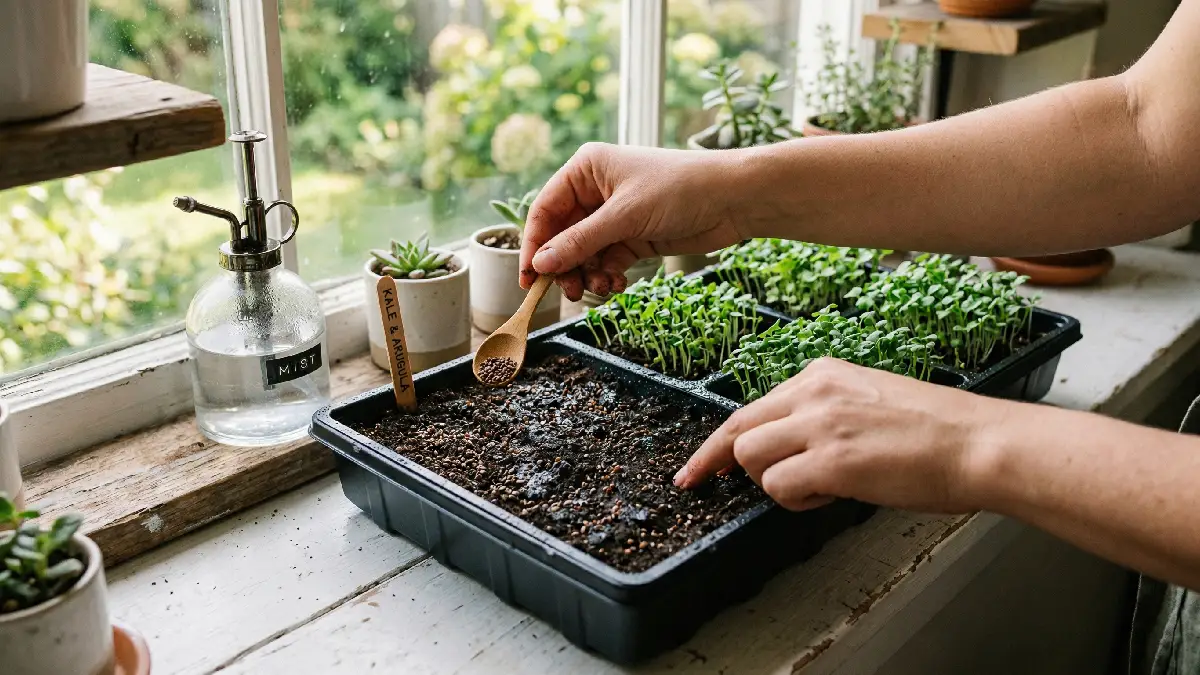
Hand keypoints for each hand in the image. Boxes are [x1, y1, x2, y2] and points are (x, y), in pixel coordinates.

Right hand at [519, 142, 749, 300]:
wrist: (734, 198)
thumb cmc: (680, 189)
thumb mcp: (625, 216)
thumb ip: (580, 242)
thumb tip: (540, 265)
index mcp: (586, 169)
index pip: (545, 210)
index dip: (534, 245)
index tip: (528, 278)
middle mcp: (595, 190)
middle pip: (562, 236)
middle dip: (564, 265)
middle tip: (570, 291)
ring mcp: (614, 215)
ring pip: (584, 253)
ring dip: (588, 274)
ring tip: (601, 287)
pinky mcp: (633, 236)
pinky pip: (606, 260)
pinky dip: (608, 275)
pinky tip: (617, 284)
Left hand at [674, 357, 996, 513]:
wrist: (978, 444)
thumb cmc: (936, 431)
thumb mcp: (868, 400)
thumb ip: (822, 415)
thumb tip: (787, 448)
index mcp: (822, 374)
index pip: (750, 409)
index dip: (719, 443)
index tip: (699, 464)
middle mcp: (814, 392)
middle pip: (737, 431)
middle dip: (718, 462)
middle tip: (707, 484)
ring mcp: (821, 424)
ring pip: (750, 459)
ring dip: (774, 483)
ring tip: (819, 488)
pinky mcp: (832, 460)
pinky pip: (778, 487)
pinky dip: (796, 501)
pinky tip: (831, 496)